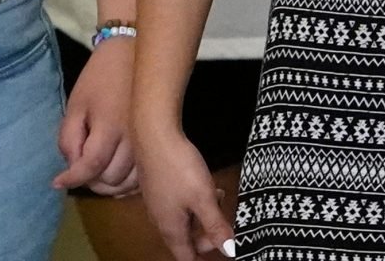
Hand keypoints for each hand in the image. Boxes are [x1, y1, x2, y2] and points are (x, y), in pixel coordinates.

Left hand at [57, 39, 139, 196]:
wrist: (133, 57)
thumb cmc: (99, 79)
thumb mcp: (76, 105)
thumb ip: (69, 140)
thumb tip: (71, 170)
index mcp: (110, 126)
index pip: (91, 166)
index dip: (72, 179)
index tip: (57, 182)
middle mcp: (133, 139)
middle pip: (109, 179)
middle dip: (90, 180)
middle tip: (79, 170)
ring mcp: (148, 142)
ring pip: (127, 182)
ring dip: (108, 185)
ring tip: (96, 174)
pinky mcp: (156, 143)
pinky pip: (142, 177)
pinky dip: (126, 184)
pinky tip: (115, 175)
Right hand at [139, 123, 235, 257]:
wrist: (154, 135)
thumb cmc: (179, 167)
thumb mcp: (204, 198)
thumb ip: (216, 225)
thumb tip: (229, 250)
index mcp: (171, 228)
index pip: (186, 257)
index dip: (205, 256)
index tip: (222, 249)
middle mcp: (161, 220)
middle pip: (186, 240)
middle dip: (207, 235)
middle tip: (226, 222)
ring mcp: (158, 203)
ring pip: (184, 220)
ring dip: (203, 216)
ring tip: (218, 198)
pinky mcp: (159, 188)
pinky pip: (179, 205)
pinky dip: (195, 202)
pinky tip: (205, 187)